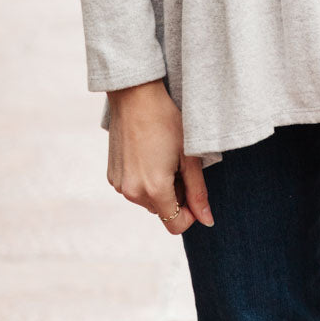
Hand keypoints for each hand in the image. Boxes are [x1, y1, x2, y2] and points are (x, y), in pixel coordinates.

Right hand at [106, 79, 214, 233]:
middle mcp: (132, 192)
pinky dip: (143, 179)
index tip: (195, 192)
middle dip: (175, 195)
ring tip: (163, 156)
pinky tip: (148, 153)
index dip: (190, 214)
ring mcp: (119, 184)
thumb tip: (207, 221)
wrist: (135, 96)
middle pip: (161, 210)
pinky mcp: (112, 174)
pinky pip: (133, 187)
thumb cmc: (167, 121)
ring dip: (158, 188)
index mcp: (154, 189)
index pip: (175, 224)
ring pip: (147, 199)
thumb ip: (198, 191)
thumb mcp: (188, 155)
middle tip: (179, 164)